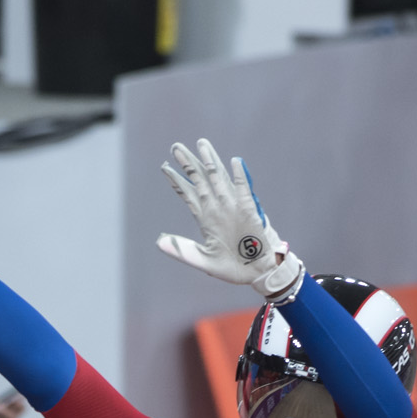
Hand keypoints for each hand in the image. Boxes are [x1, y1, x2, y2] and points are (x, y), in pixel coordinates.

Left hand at [157, 140, 303, 303]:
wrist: (257, 273)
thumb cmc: (232, 267)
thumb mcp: (202, 260)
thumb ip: (182, 250)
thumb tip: (159, 242)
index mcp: (206, 218)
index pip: (188, 194)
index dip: (176, 180)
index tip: (164, 167)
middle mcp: (218, 208)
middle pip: (200, 180)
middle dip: (188, 163)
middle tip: (175, 146)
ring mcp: (233, 207)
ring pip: (219, 179)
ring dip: (210, 162)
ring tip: (201, 144)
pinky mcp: (248, 210)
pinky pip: (243, 190)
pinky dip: (239, 176)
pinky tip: (234, 162)